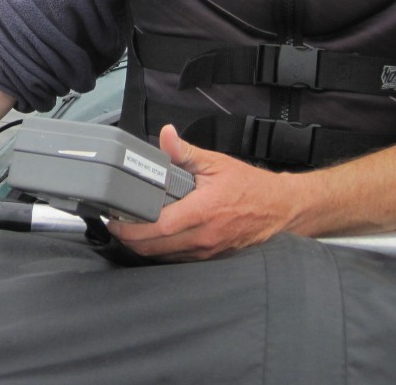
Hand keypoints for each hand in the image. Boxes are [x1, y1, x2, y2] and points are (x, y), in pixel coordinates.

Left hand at [106, 125, 296, 261]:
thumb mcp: (216, 163)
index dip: (131, 228)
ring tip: (131, 228)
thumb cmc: (250, 186)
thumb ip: (185, 152)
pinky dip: (162, 251)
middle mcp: (204, 236)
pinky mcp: (211, 258)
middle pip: (155, 248)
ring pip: (164, 257)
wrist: (280, 209)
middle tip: (116, 224)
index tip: (115, 219)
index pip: (158, 227)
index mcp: (203, 211)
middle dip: (130, 240)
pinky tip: (155, 237)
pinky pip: (178, 259)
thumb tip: (166, 136)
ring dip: (144, 247)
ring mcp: (208, 251)